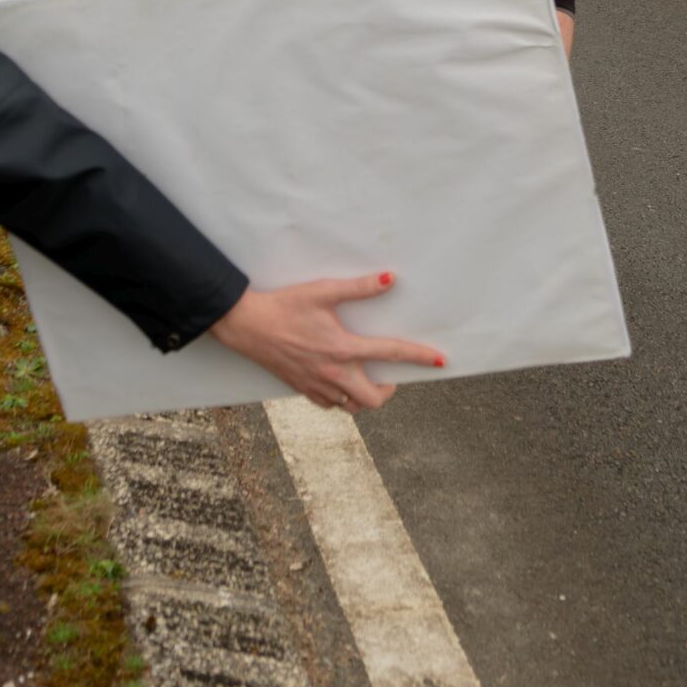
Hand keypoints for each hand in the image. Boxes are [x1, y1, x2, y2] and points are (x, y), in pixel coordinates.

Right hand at [210, 274, 442, 409]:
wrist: (246, 325)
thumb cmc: (284, 305)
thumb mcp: (322, 291)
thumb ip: (358, 287)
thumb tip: (389, 279)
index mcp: (343, 349)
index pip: (391, 354)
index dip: (420, 357)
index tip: (441, 361)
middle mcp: (333, 373)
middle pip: (373, 399)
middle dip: (387, 391)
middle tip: (388, 376)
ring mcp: (316, 385)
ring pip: (351, 407)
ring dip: (363, 396)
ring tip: (363, 378)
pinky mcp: (301, 389)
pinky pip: (329, 405)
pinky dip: (340, 398)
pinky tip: (338, 381)